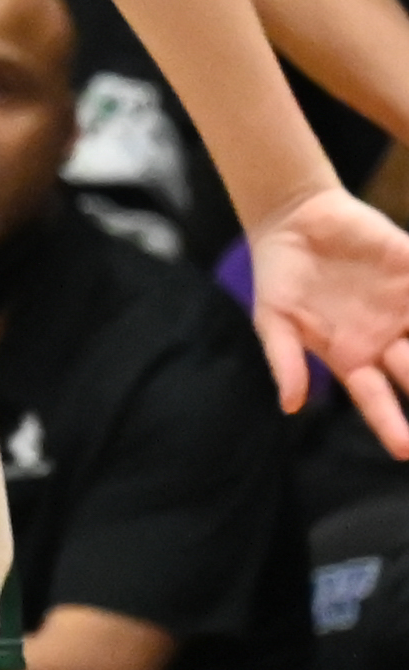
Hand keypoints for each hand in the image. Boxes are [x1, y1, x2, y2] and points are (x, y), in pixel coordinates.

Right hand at [247, 184, 408, 451]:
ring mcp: (403, 305)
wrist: (293, 219)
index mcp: (351, 357)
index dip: (392, 425)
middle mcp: (385, 338)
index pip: (377, 398)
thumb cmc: (279, 276)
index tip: (405, 450)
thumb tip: (291, 406)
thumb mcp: (273, 320)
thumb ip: (285, 360)